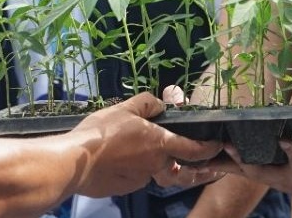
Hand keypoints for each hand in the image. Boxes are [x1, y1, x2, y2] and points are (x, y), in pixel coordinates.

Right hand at [71, 93, 222, 197]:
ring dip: (158, 165)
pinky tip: (123, 161)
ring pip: (157, 171)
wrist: (74, 164)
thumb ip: (147, 104)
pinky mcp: (128, 188)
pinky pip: (140, 177)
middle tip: (183, 155)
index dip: (209, 148)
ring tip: (147, 155)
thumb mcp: (125, 108)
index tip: (217, 146)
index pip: (195, 149)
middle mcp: (156, 164)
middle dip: (182, 161)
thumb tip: (160, 104)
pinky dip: (137, 170)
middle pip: (177, 164)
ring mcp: (142, 178)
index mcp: (160, 143)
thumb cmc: (100, 134)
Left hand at [210, 140, 291, 208]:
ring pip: (247, 171)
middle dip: (246, 162)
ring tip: (206, 154)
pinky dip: (224, 164)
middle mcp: (287, 178)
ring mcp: (274, 178)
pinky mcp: (267, 174)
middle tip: (229, 148)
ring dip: (227, 164)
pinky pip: (243, 170)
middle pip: (262, 171)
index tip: (284, 139)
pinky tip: (204, 159)